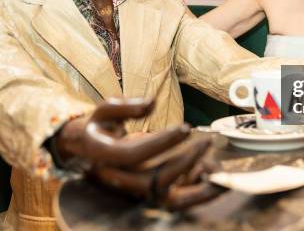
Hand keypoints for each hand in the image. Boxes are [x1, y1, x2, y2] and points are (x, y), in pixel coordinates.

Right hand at [53, 98, 223, 209]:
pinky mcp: (151, 193)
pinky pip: (177, 199)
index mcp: (104, 156)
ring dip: (197, 188)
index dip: (161, 142)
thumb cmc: (100, 128)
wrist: (87, 153)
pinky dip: (198, 190)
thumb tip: (152, 103)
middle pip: (155, 181)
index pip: (134, 155)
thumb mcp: (105, 110)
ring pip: (169, 200)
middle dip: (184, 162)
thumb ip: (127, 106)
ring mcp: (137, 189)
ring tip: (216, 165)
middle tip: (205, 141)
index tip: (185, 128)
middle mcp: (120, 178)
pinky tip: (209, 169)